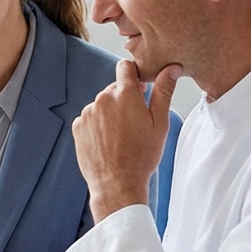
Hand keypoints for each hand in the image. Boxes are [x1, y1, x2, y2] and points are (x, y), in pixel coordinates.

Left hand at [72, 60, 181, 222]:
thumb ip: (164, 91)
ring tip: (121, 137)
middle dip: (124, 99)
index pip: (125, 67)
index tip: (140, 88)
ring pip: (102, 105)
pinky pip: (89, 119)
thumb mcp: (160, 123)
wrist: (117, 184)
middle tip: (135, 123)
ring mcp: (88, 112)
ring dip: (110, 113)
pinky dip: (97, 126)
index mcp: (125, 94)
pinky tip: (107, 142)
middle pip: (114, 89)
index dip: (134, 75)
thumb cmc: (142, 156)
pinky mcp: (78, 126)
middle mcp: (103, 98)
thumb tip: (172, 68)